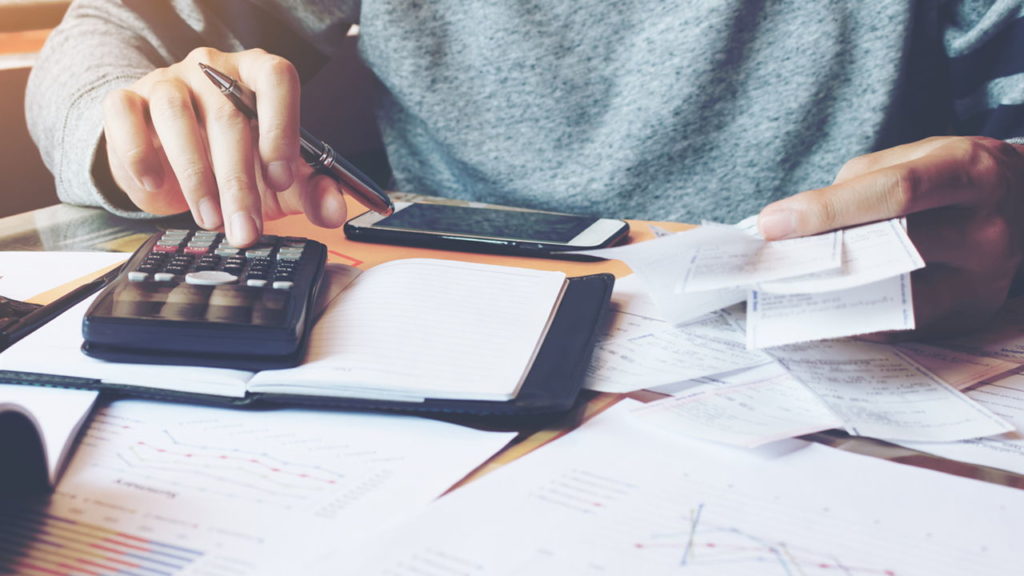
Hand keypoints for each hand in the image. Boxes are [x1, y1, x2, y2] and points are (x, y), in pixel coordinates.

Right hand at [101, 47, 347, 246]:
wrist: (170, 160)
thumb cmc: (233, 161)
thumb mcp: (279, 182)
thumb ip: (312, 192)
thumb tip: (336, 211)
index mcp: (257, 75)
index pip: (276, 77)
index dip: (281, 126)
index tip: (281, 178)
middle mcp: (212, 69)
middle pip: (229, 115)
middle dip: (239, 183)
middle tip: (246, 229)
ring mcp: (168, 80)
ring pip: (178, 117)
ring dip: (196, 177)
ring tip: (210, 220)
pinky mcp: (127, 100)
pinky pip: (125, 115)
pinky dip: (139, 153)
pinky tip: (155, 182)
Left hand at [757, 136, 1023, 336]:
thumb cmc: (954, 175)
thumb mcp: (916, 156)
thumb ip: (859, 186)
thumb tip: (797, 228)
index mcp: (971, 172)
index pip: (894, 193)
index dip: (827, 210)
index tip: (771, 223)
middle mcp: (988, 229)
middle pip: (892, 248)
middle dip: (821, 258)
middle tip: (767, 263)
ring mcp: (985, 279)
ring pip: (896, 298)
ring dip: (833, 296)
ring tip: (783, 290)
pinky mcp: (973, 313)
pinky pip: (903, 323)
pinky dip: (858, 317)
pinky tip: (820, 308)